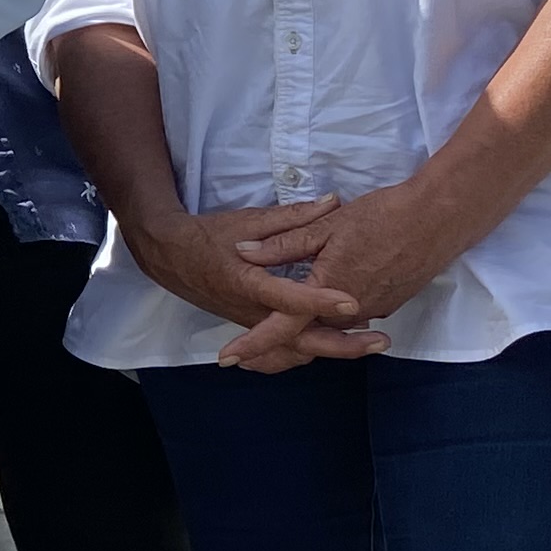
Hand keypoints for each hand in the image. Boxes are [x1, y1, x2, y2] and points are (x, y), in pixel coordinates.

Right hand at [118, 190, 380, 374]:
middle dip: (343, 346)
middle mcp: (253, 313)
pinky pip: (288, 347)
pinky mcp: (254, 328)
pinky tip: (340, 341)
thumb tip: (333, 201)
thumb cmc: (209, 236)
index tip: (353, 302)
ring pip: (297, 349)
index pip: (291, 299)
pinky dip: (315, 348)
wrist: (171, 258)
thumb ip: (293, 216)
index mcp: (249, 283)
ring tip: (371, 344)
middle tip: (380, 342)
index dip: (322, 302)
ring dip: (333, 349)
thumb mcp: (249, 220)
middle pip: (302, 341)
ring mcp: (254, 325)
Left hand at [234, 181, 465, 337]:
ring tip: (279, 328)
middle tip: (246, 354)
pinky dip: (333, 317)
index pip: (282, 326)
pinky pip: (352, 317)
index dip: (253, 343)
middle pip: (306, 335)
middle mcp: (350, 311)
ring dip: (307, 329)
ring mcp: (373, 310)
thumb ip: (284, 244)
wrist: (440, 219)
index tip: (228, 358)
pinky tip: (325, 304)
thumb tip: (243, 252)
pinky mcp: (389, 304)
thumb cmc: (383, 216)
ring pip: (330, 326)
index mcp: (327, 291)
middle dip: (276, 345)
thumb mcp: (327, 225)